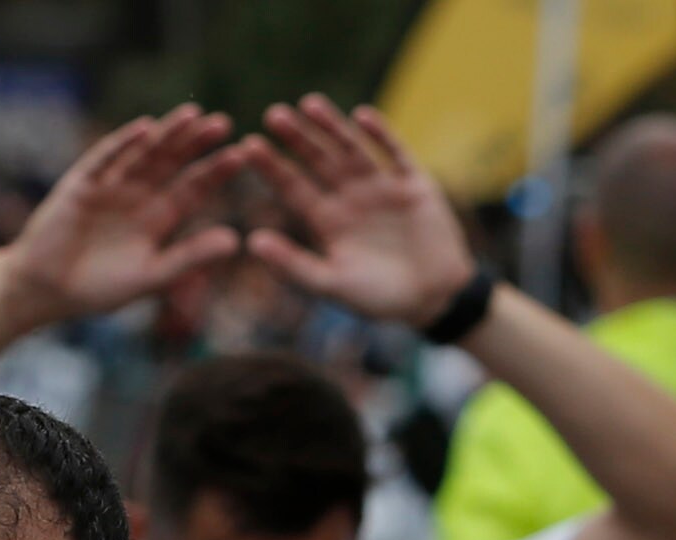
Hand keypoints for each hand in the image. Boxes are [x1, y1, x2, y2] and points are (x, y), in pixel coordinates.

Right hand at [0, 104, 246, 328]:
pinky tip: (145, 128)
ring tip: (193, 115)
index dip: (217, 170)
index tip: (243, 154)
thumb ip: (190, 257)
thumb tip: (237, 241)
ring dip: (167, 134)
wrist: (44, 292)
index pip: (195, 186)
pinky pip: (105, 158)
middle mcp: (139, 195)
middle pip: (174, 161)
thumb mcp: (150, 276)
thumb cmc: (97, 289)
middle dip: (197, 142)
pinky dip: (123, 143)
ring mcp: (111, 185)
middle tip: (224, 124)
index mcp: (160, 217)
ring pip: (144, 153)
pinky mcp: (82, 183)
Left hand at [239, 98, 477, 325]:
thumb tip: (251, 242)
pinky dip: (381, 135)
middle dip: (297, 138)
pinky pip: (396, 154)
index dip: (272, 167)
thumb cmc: (376, 297)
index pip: (293, 187)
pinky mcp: (414, 184)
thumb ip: (292, 264)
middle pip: (318, 161)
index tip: (246, 146)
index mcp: (326, 221)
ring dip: (332, 127)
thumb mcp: (330, 283)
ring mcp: (381, 188)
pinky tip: (361, 115)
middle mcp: (349, 198)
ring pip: (352, 150)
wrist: (429, 298)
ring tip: (309, 104)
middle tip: (272, 114)